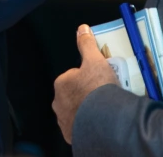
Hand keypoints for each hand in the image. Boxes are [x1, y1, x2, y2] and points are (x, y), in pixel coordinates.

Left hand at [52, 24, 119, 144]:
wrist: (104, 119)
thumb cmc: (98, 88)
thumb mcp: (95, 60)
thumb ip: (86, 44)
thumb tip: (82, 28)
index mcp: (61, 83)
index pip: (73, 77)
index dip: (87, 79)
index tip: (99, 82)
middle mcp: (58, 102)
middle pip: (73, 95)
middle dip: (84, 95)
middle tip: (102, 96)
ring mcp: (64, 120)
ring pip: (74, 112)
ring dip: (84, 111)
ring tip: (101, 111)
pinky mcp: (71, 135)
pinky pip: (78, 128)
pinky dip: (85, 126)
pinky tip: (97, 123)